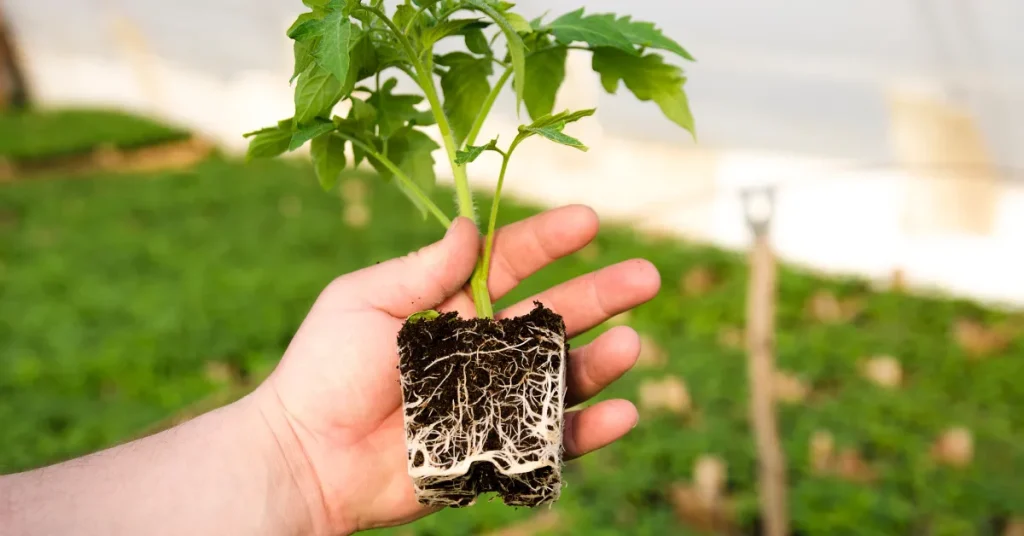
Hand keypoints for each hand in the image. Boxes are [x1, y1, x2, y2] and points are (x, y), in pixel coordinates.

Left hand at [252, 205, 661, 534]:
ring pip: (560, 375)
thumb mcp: (363, 302)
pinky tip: (620, 413)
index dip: (550, 240)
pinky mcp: (495, 448)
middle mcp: (479, 347)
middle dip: (601, 294)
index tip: (590, 220)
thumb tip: (470, 228)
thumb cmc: (323, 372)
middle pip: (552, 315)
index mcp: (449, 304)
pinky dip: (588, 429)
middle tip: (647, 277)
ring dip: (600, 361)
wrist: (307, 459)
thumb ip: (422, 269)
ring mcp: (491, 398)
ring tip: (631, 347)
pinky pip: (550, 438)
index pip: (510, 262)